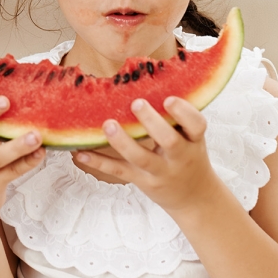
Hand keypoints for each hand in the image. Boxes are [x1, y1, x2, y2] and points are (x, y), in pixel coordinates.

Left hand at [74, 97, 223, 217]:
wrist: (194, 197)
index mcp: (193, 140)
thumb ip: (176, 118)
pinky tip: (80, 153)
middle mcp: (179, 157)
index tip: (169, 99)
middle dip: (152, 123)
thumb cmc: (189, 156)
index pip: (197, 125)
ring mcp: (160, 171)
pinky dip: (99, 162)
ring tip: (108, 124)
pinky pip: (119, 170)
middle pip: (169, 141)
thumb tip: (149, 80)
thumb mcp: (192, 137)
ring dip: (122, 141)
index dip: (184, 113)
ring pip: (141, 157)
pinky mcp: (142, 181)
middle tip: (136, 103)